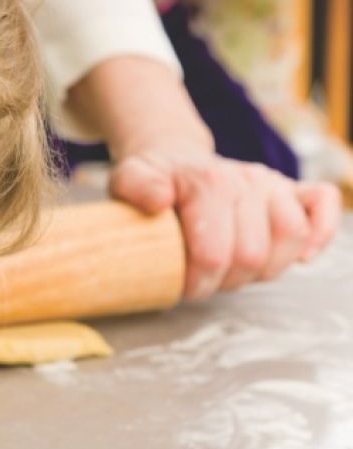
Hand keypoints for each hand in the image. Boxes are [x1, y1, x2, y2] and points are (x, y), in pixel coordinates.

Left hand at [110, 149, 341, 298]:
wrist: (172, 160)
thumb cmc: (150, 181)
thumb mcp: (127, 179)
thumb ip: (136, 186)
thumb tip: (159, 200)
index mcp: (208, 182)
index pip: (215, 254)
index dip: (198, 283)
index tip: (181, 287)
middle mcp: (246, 180)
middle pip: (253, 255)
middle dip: (225, 281)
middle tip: (203, 281)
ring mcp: (271, 184)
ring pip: (291, 238)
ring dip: (263, 269)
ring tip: (233, 271)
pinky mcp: (291, 189)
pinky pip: (322, 204)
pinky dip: (320, 234)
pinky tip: (300, 257)